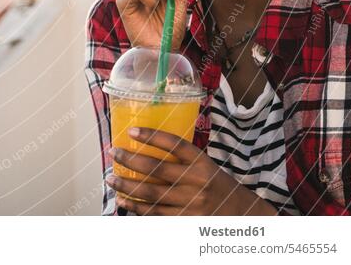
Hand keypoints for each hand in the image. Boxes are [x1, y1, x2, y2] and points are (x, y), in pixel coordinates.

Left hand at [105, 127, 278, 215]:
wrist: (240, 214)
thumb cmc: (215, 184)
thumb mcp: (204, 165)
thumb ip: (181, 158)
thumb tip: (142, 146)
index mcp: (201, 162)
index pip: (174, 144)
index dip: (151, 135)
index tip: (131, 130)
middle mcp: (196, 181)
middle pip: (156, 169)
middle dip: (130, 161)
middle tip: (113, 153)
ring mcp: (191, 203)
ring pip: (151, 194)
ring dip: (127, 187)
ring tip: (110, 179)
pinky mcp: (185, 221)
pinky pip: (155, 213)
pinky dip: (136, 207)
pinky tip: (122, 201)